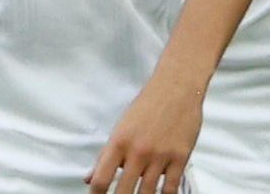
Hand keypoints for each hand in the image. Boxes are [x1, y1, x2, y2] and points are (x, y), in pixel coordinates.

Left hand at [86, 69, 202, 193]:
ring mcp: (160, 155)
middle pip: (123, 192)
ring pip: (147, 193)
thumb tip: (88, 179)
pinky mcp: (180, 156)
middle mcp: (138, 151)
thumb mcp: (121, 128)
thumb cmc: (147, 105)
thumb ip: (105, 156)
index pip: (101, 180)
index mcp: (119, 143)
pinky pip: (170, 187)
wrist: (177, 86)